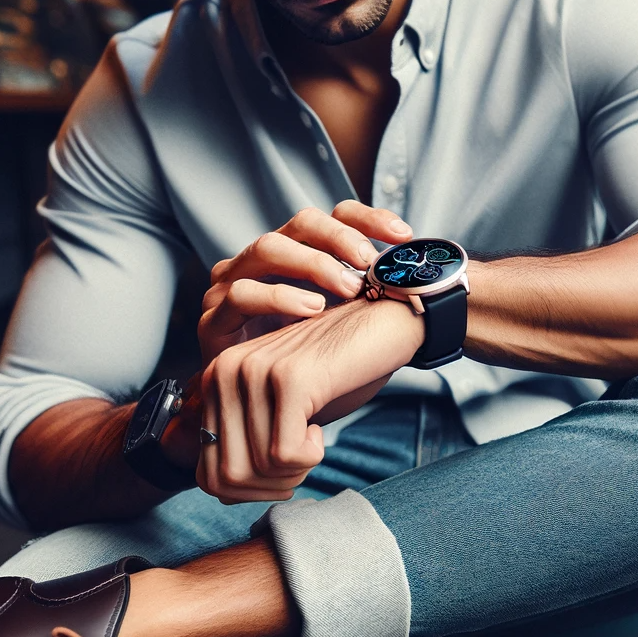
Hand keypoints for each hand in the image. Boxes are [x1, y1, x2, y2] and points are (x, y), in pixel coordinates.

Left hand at [198, 298, 422, 502]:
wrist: (381, 324)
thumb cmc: (334, 375)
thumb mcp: (276, 410)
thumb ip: (245, 441)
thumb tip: (226, 491)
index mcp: (213, 382)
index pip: (207, 476)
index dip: (248, 494)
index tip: (281, 474)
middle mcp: (223, 372)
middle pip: (228, 478)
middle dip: (271, 487)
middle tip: (301, 461)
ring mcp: (254, 372)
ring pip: (259, 469)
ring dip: (295, 471)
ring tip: (313, 441)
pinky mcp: (289, 378)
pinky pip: (285, 454)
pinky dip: (310, 457)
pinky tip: (319, 430)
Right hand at [199, 201, 412, 362]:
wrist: (267, 419)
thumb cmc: (316, 371)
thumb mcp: (353, 332)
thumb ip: (376, 305)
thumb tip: (423, 287)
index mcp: (299, 255)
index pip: (334, 216)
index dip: (369, 219)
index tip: (404, 236)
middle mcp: (264, 261)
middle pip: (302, 223)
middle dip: (341, 238)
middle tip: (372, 265)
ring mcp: (233, 285)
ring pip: (269, 247)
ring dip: (313, 264)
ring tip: (348, 289)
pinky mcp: (214, 319)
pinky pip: (241, 293)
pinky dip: (278, 297)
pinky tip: (311, 311)